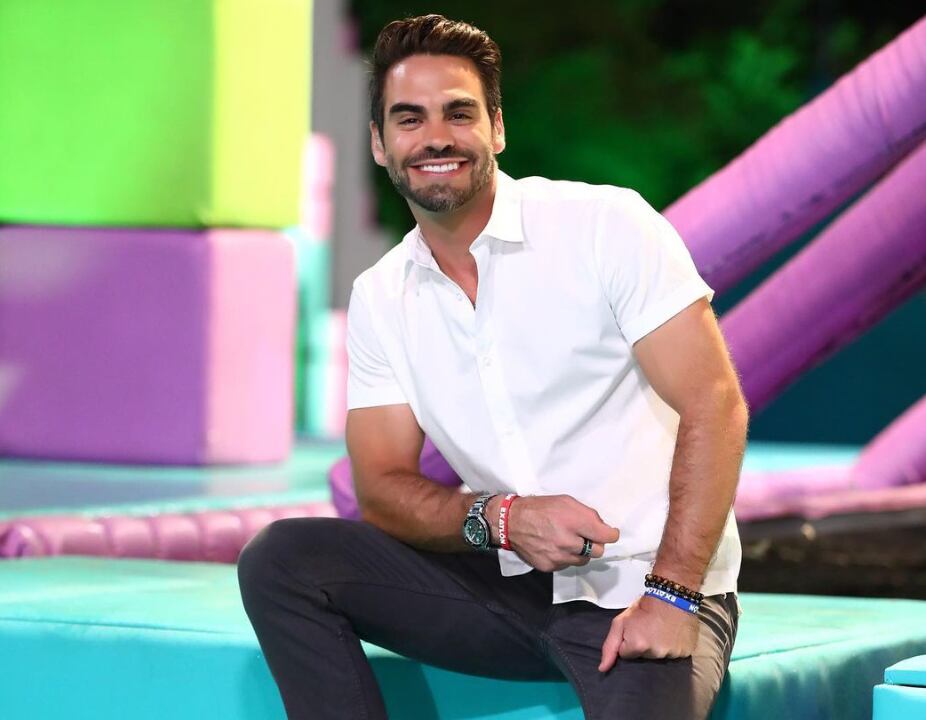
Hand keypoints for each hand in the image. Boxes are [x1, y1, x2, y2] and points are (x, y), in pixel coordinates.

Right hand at [488, 494, 619, 571]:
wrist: (511, 522)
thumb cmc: (540, 508)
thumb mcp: (566, 501)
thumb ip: (587, 514)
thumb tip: (602, 527)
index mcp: (574, 521)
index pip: (606, 536)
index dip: (611, 534)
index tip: (610, 533)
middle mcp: (568, 542)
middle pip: (598, 551)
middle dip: (595, 543)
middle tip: (585, 536)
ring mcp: (558, 557)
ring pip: (583, 561)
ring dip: (580, 552)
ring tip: (568, 541)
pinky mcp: (549, 567)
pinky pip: (567, 565)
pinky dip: (565, 558)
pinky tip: (555, 547)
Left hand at [598, 595, 699, 671]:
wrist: (671, 595)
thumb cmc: (644, 607)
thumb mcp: (621, 622)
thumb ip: (610, 646)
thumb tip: (602, 669)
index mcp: (638, 646)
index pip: (626, 654)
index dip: (629, 641)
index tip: (635, 630)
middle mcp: (656, 653)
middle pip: (644, 657)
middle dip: (644, 645)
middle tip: (649, 629)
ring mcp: (673, 653)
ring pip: (660, 656)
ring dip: (659, 646)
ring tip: (662, 631)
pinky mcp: (686, 652)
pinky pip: (676, 654)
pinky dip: (674, 646)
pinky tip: (673, 634)